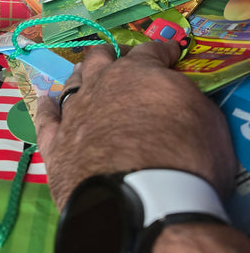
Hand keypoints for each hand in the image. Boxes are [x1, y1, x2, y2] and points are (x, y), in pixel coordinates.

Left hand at [35, 42, 236, 211]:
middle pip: (100, 58)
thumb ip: (186, 99)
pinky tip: (47, 103)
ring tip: (83, 77)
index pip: (150, 51)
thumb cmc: (184, 157)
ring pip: (71, 84)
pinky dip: (47, 110)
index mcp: (140, 73)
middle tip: (121, 61)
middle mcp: (102, 86)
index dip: (161, 50)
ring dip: (79, 78)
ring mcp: (74, 114)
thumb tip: (176, 95)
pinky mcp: (55, 146)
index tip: (170, 52)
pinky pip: (46, 120)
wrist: (140, 202)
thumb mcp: (206, 119)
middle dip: (112, 55)